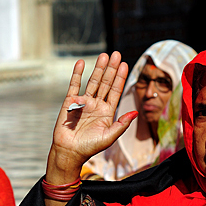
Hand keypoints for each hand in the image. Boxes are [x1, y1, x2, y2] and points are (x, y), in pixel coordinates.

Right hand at [47, 52, 137, 183]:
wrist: (69, 152)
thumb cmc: (90, 147)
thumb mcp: (109, 137)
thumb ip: (122, 124)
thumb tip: (135, 112)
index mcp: (107, 112)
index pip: (115, 91)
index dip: (120, 78)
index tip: (124, 64)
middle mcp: (96, 105)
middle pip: (106, 83)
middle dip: (111, 69)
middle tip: (116, 54)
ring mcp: (83, 102)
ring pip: (92, 82)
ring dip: (98, 69)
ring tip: (104, 55)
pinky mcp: (70, 102)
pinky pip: (74, 85)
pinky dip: (77, 74)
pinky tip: (81, 63)